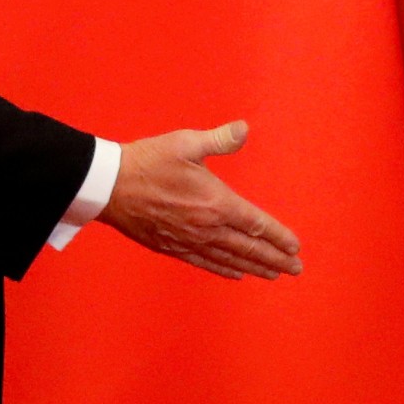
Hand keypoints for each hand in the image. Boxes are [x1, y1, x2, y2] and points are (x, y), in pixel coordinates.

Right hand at [97, 120, 301, 280]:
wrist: (108, 185)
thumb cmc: (149, 160)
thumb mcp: (186, 143)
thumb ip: (220, 139)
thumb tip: (244, 129)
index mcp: (215, 202)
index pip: (256, 224)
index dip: (277, 236)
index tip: (295, 246)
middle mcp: (206, 227)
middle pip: (248, 247)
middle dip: (275, 259)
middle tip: (295, 268)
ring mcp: (189, 240)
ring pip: (229, 259)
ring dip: (254, 267)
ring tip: (274, 274)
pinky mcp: (172, 247)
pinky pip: (205, 262)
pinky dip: (224, 269)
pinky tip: (236, 274)